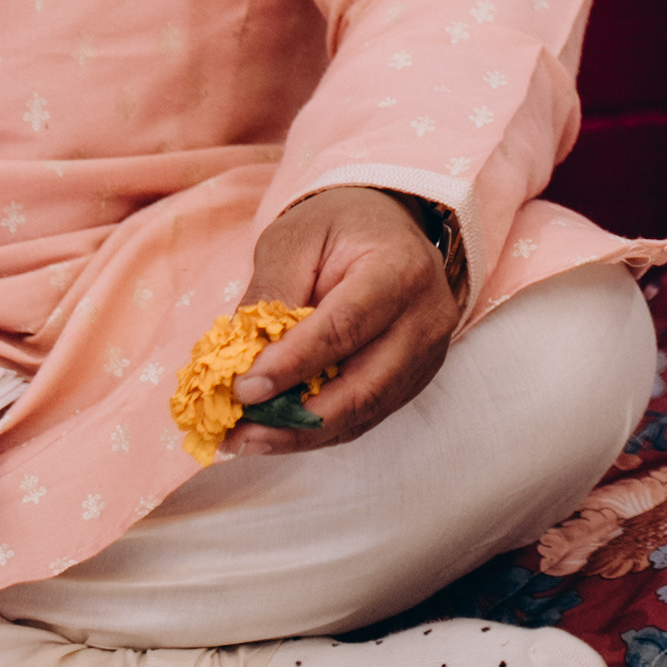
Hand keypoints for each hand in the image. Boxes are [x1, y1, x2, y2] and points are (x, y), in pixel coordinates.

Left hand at [219, 187, 459, 454]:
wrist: (386, 226)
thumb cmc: (337, 226)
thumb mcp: (293, 242)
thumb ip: (271, 296)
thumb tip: (242, 363)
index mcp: (400, 269)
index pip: (345, 327)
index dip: (293, 364)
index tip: (242, 390)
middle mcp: (427, 316)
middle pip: (364, 385)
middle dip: (296, 419)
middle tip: (238, 433)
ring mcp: (428, 352)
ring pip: (365, 411)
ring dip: (302, 433)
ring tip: (247, 440)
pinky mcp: (416, 376)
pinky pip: (367, 416)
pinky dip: (318, 429)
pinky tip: (276, 432)